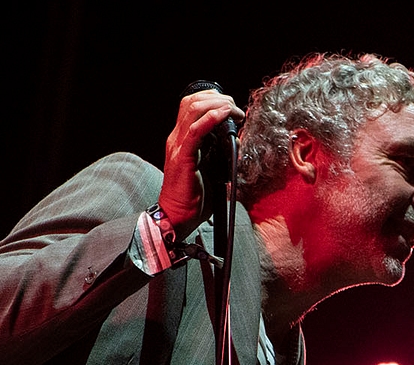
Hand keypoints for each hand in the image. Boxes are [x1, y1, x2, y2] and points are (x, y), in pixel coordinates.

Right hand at [160, 86, 244, 236]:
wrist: (177, 216)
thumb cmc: (193, 197)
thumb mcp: (209, 169)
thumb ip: (218, 153)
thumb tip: (236, 142)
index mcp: (181, 139)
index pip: (192, 105)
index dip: (212, 99)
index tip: (232, 108)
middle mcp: (177, 138)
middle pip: (193, 102)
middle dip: (218, 99)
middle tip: (236, 109)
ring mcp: (178, 146)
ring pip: (193, 110)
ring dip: (218, 106)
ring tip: (234, 112)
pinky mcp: (182, 158)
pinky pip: (195, 132)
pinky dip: (211, 119)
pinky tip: (224, 115)